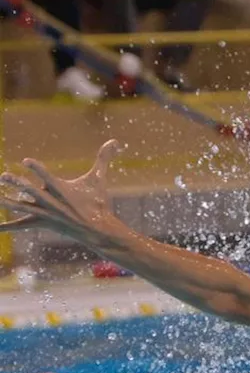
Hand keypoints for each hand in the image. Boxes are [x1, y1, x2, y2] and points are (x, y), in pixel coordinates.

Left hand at [0, 141, 125, 245]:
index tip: (26, 161)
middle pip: (31, 191)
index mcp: (62, 189)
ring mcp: (45, 213)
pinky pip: (20, 224)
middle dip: (18, 184)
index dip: (37, 168)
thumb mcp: (99, 180)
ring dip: (6, 201)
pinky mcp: (41, 222)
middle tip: (4, 176)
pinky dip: (6, 226)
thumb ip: (103, 159)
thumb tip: (115, 141)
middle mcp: (51, 202)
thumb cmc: (97, 202)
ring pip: (21, 206)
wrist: (98, 231)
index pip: (47, 176)